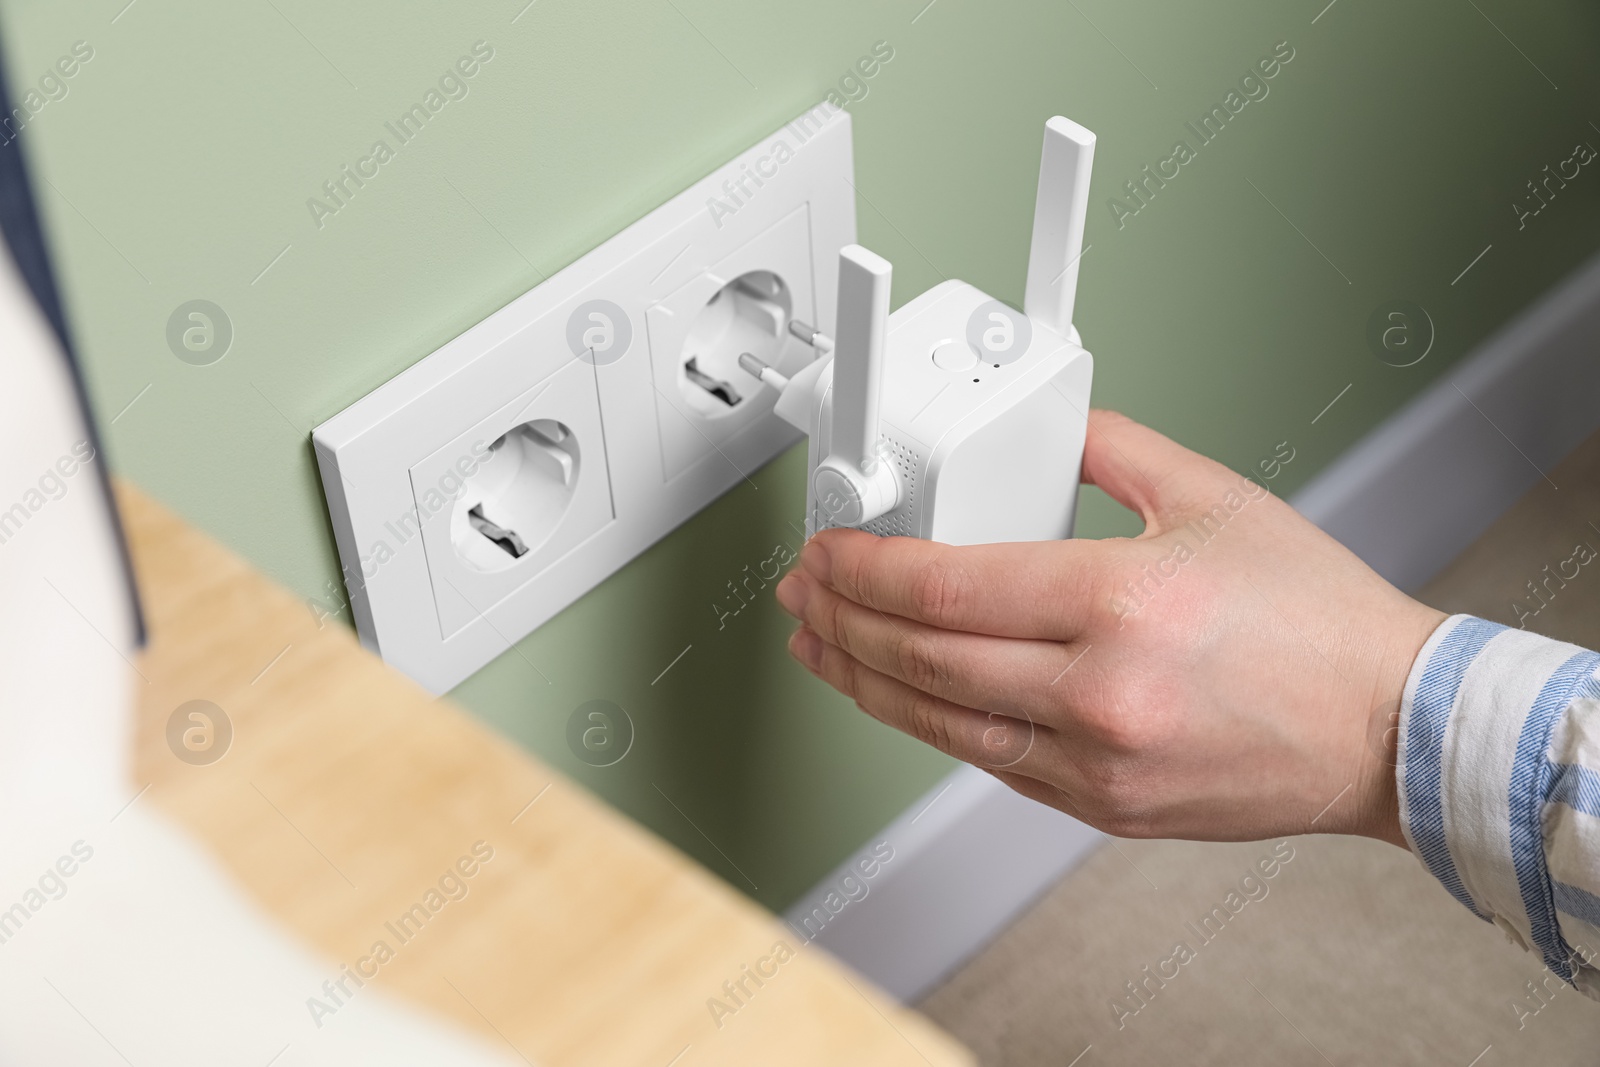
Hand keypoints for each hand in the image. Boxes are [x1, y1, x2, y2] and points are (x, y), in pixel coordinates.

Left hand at [774, 409, 1443, 845]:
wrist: (1388, 727)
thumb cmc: (1318, 623)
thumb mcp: (1214, 495)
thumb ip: (1112, 447)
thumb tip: (1048, 426)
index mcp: (1120, 605)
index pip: (947, 585)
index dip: (866, 567)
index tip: (829, 550)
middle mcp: (1100, 692)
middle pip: (926, 658)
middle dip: (845, 622)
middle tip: (806, 595)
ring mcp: (1097, 761)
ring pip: (943, 724)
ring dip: (868, 684)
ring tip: (825, 650)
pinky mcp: (1103, 806)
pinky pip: (993, 763)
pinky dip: (936, 727)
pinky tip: (905, 700)